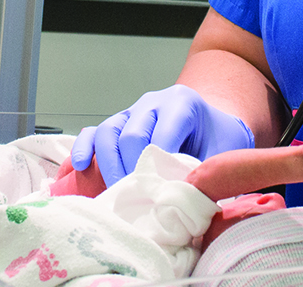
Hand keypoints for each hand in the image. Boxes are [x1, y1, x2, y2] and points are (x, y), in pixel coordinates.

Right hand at [71, 84, 254, 185]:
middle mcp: (152, 103)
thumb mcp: (224, 150)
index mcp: (181, 103)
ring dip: (108, 164)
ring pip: (108, 132)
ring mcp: (131, 112)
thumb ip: (208, 169)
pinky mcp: (117, 124)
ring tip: (115, 190)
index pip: (162, 134)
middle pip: (132, 134)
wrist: (212, 123)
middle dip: (132, 168)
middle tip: (137, 196)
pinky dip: (83, 148)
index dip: (158, 165)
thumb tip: (187, 199)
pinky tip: (78, 166)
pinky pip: (94, 132)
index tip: (159, 191)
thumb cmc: (218, 138)